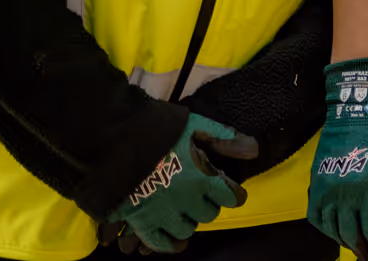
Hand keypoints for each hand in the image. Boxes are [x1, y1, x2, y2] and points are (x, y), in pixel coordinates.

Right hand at [103, 114, 256, 253]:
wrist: (115, 141)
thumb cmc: (157, 130)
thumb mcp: (195, 125)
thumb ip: (224, 138)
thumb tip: (253, 149)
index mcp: (204, 177)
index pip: (231, 197)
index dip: (230, 192)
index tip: (225, 188)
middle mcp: (188, 200)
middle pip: (209, 214)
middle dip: (208, 205)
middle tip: (199, 195)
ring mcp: (164, 213)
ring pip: (187, 230)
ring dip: (189, 221)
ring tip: (183, 210)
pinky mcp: (141, 222)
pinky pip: (159, 243)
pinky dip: (168, 243)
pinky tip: (173, 238)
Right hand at [307, 55, 367, 260]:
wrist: (354, 102)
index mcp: (363, 187)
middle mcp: (339, 192)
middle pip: (351, 234)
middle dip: (365, 252)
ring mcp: (324, 187)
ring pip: (331, 228)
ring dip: (346, 242)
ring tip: (361, 250)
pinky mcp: (316, 180)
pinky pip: (314, 214)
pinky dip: (324, 229)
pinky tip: (336, 232)